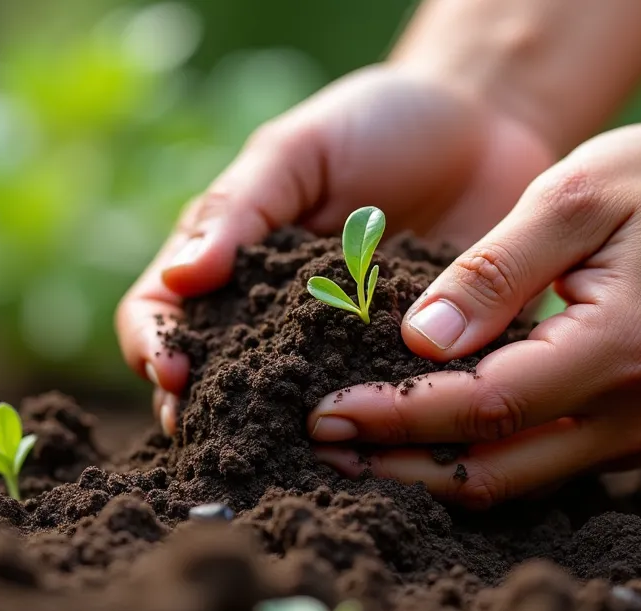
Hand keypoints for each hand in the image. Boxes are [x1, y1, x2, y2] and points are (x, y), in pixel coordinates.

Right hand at [116, 65, 556, 431]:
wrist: (486, 128)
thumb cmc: (378, 126)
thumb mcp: (300, 149)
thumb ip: (240, 206)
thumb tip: (179, 277)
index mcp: (229, 265)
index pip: (159, 314)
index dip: (154, 346)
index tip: (175, 370)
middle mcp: (272, 323)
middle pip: (213, 384)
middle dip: (211, 417)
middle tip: (226, 439)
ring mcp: (337, 357)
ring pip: (292, 417)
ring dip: (287, 442)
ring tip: (300, 455)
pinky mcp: (407, 374)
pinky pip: (381, 415)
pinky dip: (374, 438)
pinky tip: (378, 448)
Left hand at [310, 107, 640, 508]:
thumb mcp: (569, 196)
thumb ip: (493, 272)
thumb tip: (420, 342)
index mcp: (622, 348)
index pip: (485, 408)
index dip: (397, 418)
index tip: (324, 412)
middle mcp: (634, 413)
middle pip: (492, 470)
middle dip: (395, 464)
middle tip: (314, 444)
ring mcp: (634, 434)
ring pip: (509, 482)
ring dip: (423, 469)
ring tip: (343, 448)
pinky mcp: (624, 434)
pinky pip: (531, 466)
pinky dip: (464, 456)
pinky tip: (408, 436)